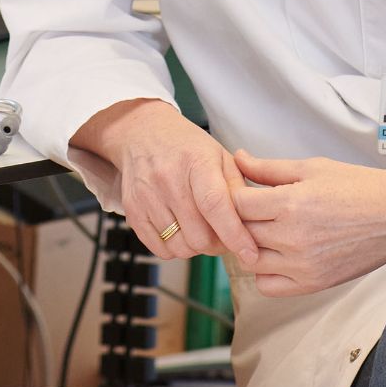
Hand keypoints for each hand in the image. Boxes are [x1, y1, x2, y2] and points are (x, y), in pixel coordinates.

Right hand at [73, 100, 258, 268]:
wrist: (143, 133)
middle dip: (217, 244)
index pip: (215, 205)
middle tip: (222, 236)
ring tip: (201, 231)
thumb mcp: (220, 157)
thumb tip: (253, 224)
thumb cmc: (187, 148)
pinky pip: (159, 249)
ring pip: (180, 246)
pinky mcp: (132, 210)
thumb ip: (238, 189)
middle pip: (198, 235)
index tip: (249, 253)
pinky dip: (174, 248)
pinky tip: (180, 231)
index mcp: (196, 161)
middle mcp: (168, 178)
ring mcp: (147, 195)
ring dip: (196, 248)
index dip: (234, 234)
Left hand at [232, 150, 385, 295]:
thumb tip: (238, 159)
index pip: (237, 204)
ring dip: (251, 246)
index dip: (236, 195)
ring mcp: (302, 264)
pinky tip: (277, 255)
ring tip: (266, 232)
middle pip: (241, 232)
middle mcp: (292, 237)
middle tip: (254, 211)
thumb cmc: (359, 187)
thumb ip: (269, 168)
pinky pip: (268, 286)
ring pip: (250, 261)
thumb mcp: (312, 168)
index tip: (245, 193)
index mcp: (291, 203)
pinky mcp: (312, 283)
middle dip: (242, 220)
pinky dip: (265, 273)